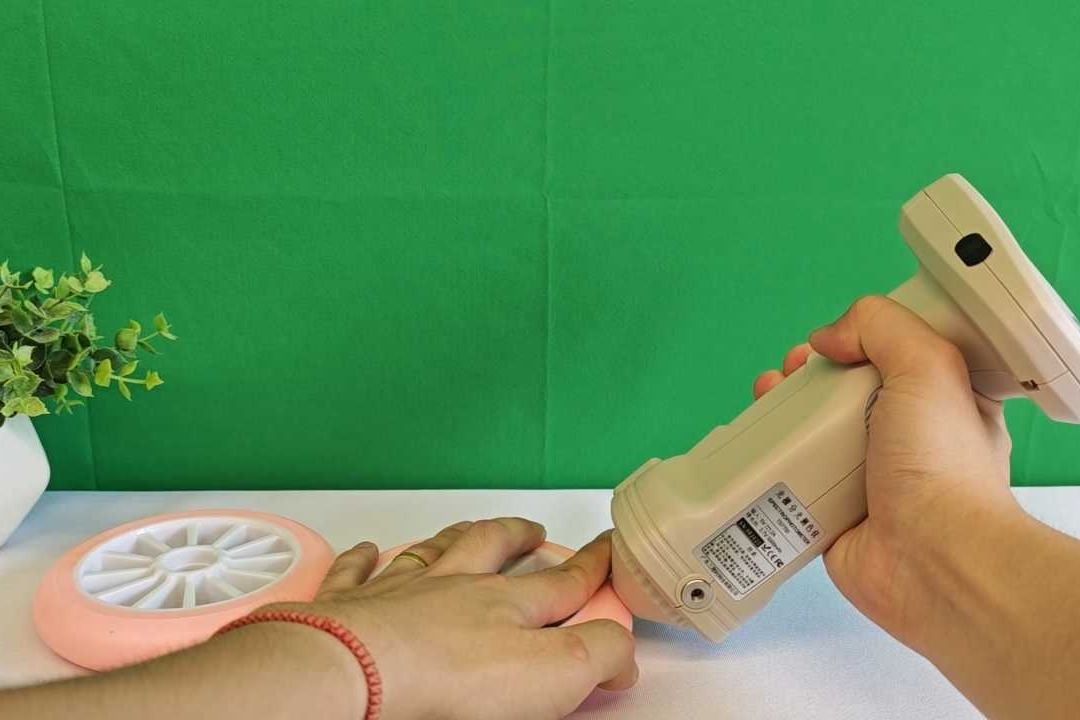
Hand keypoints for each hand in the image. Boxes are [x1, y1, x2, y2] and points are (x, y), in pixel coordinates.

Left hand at [264, 519, 636, 719]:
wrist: (354, 673)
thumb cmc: (448, 678)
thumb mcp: (552, 675)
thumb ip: (596, 655)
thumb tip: (621, 652)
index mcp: (504, 605)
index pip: (561, 582)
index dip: (591, 566)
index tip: (607, 549)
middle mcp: (454, 587)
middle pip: (493, 549)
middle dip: (519, 537)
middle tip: (534, 531)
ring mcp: (399, 592)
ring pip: (434, 550)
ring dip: (457, 536)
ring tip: (472, 527)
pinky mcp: (349, 609)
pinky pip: (357, 573)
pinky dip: (364, 560)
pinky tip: (368, 550)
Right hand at [753, 296, 1019, 647]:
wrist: (930, 560)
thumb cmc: (944, 469)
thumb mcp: (929, 366)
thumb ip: (881, 327)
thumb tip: (829, 336)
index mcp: (941, 404)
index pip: (895, 358)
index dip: (860, 341)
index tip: (832, 340)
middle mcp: (904, 441)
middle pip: (844, 393)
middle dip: (811, 374)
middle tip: (793, 369)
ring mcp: (866, 479)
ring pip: (813, 434)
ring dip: (783, 412)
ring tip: (765, 395)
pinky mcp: (831, 514)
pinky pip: (791, 480)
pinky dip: (769, 462)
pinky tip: (755, 445)